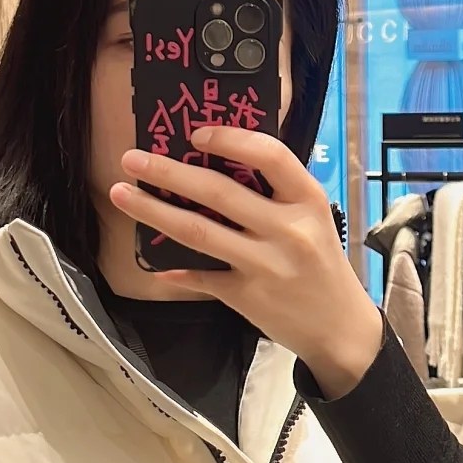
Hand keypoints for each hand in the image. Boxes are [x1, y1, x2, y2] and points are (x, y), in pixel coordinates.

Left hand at [110, 128, 383, 398]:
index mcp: (308, 200)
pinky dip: (175, 271)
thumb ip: (276, 194)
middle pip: (218, 192)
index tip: (194, 134)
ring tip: (122, 194)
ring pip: (198, 231)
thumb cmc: (322, 265)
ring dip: (153, 211)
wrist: (340, 328)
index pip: (269, 156)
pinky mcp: (247, 296)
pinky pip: (201, 276)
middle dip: (168, 172)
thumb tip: (215, 162)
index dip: (229, 139)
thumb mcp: (314, 220)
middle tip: (132, 159)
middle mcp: (288, 230)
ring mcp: (265, 265)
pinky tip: (153, 267)